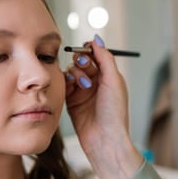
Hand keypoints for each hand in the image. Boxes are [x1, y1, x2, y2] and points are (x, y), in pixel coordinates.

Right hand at [64, 35, 142, 178]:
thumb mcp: (113, 81)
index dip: (89, 51)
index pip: (95, 56)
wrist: (104, 139)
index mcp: (109, 77)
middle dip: (81, 62)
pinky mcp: (71, 102)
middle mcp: (95, 83)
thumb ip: (105, 58)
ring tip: (82, 85)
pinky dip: (65, 83)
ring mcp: (82, 92)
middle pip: (82, 62)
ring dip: (75, 74)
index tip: (85, 51)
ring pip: (71, 72)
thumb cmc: (114, 112)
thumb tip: (96, 39)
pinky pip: (64, 86)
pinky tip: (70, 88)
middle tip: (84, 66)